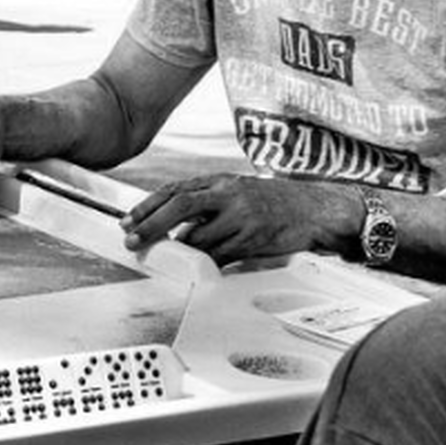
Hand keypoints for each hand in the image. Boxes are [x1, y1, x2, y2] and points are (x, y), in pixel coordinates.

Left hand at [121, 174, 357, 264]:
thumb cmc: (273, 202)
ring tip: (178, 255)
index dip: (148, 206)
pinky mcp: (253, 240)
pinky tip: (204, 264)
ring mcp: (242, 217)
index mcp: (222, 181)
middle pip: (180, 206)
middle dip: (151, 224)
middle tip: (133, 240)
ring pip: (199, 237)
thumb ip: (206, 203)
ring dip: (182, 249)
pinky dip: (206, 262)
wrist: (317, 209)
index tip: (128, 221)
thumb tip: (171, 225)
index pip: (175, 190)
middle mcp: (230, 194)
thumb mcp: (237, 191)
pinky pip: (219, 256)